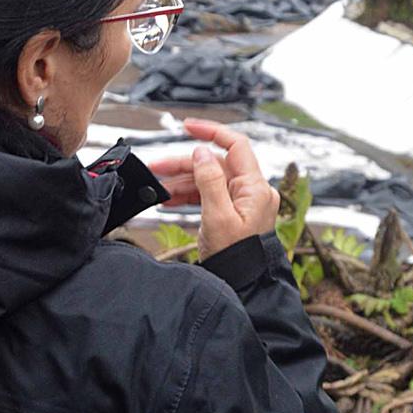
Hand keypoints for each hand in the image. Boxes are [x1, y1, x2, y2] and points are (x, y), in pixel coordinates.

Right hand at [147, 119, 279, 257]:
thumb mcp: (218, 217)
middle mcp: (251, 191)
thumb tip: (202, 153)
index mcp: (255, 187)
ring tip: (158, 187)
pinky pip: (209, 196)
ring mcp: (243, 202)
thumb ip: (209, 181)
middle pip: (215, 164)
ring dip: (183, 182)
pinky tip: (170, 200)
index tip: (188, 127)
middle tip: (157, 167)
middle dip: (185, 165)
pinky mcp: (233, 214)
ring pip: (209, 181)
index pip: (235, 145)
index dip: (211, 132)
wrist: (245, 285)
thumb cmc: (238, 257)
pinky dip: (190, 196)